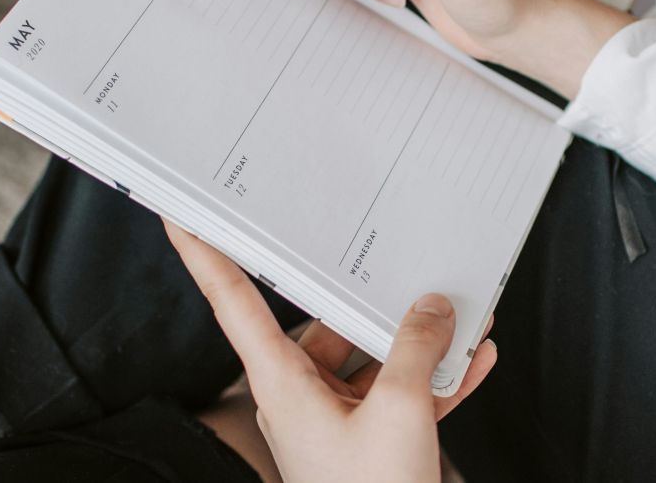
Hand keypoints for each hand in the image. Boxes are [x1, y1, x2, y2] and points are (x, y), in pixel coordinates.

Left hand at [163, 220, 498, 482]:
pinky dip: (433, 379)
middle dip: (372, 300)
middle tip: (399, 264)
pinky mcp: (365, 439)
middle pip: (326, 324)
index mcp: (281, 381)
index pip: (232, 300)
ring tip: (460, 318)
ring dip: (418, 344)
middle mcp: (298, 395)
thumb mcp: (401, 411)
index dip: (204, 254)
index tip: (183, 215)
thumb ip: (415, 349)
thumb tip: (430, 310)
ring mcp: (332, 419)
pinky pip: (397, 394)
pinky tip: (472, 361)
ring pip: (371, 359)